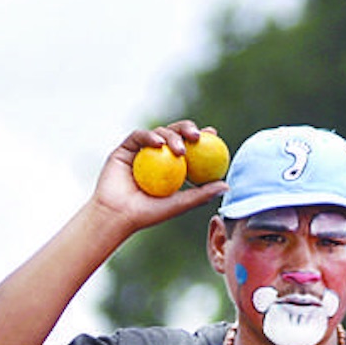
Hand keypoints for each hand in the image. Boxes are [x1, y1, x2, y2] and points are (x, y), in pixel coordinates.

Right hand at [92, 119, 228, 233]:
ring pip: (159, 133)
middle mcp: (157, 156)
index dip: (202, 138)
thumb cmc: (149, 214)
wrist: (118, 215)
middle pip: (175, 134)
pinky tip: (157, 143)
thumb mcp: (180, 203)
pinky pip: (139, 136)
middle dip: (188, 129)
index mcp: (171, 166)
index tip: (213, 135)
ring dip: (171, 136)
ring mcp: (140, 151)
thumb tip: (227, 185)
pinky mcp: (125, 149)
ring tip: (180, 151)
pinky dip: (149, 136)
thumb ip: (201, 194)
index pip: (189, 147)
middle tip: (197, 136)